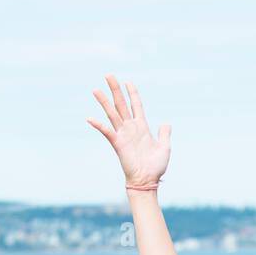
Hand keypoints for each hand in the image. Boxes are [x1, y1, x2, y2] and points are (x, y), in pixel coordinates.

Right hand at [87, 75, 170, 190]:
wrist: (148, 180)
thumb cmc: (156, 166)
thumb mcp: (165, 147)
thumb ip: (164, 133)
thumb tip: (165, 123)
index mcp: (142, 127)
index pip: (136, 105)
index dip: (132, 93)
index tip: (128, 82)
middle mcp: (131, 128)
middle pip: (121, 104)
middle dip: (115, 89)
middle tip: (108, 74)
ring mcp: (123, 135)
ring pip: (112, 114)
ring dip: (104, 102)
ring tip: (96, 89)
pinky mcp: (118, 144)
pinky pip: (107, 132)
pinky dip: (99, 125)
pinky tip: (90, 118)